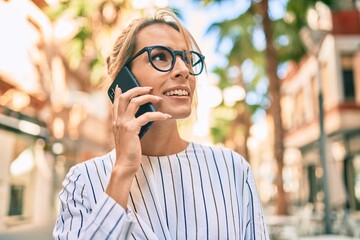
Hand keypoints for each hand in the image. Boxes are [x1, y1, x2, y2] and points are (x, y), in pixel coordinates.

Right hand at [107, 86, 169, 207]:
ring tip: (159, 99)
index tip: (122, 85)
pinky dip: (158, 114)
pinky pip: (146, 116)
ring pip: (135, 102)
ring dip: (148, 98)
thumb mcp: (127, 136)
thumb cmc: (129, 152)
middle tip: (149, 88)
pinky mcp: (131, 128)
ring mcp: (123, 123)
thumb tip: (140, 117)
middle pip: (124, 96)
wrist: (125, 165)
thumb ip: (130, 125)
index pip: (116, 102)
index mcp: (115, 121)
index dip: (119, 92)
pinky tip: (166, 116)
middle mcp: (118, 120)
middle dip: (137, 89)